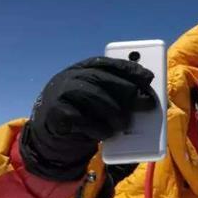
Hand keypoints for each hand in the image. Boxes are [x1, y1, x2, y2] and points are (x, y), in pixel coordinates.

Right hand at [21, 57, 154, 180]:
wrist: (47, 134)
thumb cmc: (81, 113)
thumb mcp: (97, 100)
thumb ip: (114, 95)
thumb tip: (144, 100)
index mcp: (82, 69)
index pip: (107, 63)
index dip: (128, 68)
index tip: (149, 77)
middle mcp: (70, 77)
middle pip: (101, 78)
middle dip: (127, 89)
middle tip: (146, 103)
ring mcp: (61, 93)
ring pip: (93, 95)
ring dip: (114, 111)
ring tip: (124, 124)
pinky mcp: (56, 113)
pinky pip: (80, 118)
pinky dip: (97, 128)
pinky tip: (107, 134)